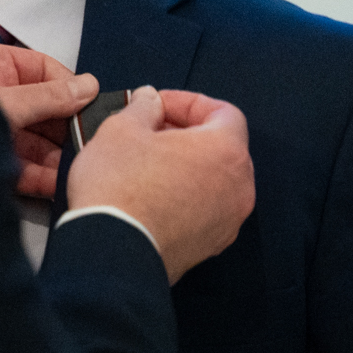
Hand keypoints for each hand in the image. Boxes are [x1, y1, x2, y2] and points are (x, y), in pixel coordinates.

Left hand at [0, 43, 97, 197]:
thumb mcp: (4, 102)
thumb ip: (46, 97)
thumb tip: (86, 86)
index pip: (44, 71)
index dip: (71, 88)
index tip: (94, 105)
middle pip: (44, 110)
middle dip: (68, 128)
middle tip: (95, 144)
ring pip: (36, 142)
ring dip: (59, 156)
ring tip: (83, 169)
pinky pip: (22, 167)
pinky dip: (42, 177)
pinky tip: (60, 184)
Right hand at [66, 85, 254, 283]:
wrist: (113, 252)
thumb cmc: (120, 186)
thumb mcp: (122, 128)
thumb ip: (143, 107)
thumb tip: (150, 100)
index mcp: (226, 151)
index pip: (224, 112)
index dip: (189, 102)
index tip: (157, 105)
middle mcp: (238, 188)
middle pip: (221, 147)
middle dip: (186, 134)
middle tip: (149, 130)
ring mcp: (227, 221)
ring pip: (213, 180)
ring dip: (185, 166)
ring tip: (145, 163)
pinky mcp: (210, 245)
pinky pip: (204, 209)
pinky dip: (183, 195)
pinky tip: (149, 195)